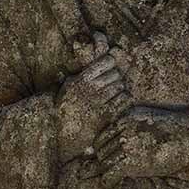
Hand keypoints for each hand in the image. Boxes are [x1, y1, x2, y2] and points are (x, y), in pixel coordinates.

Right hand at [56, 32, 131, 161]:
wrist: (66, 132)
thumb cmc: (66, 106)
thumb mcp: (67, 86)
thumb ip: (79, 73)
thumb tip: (88, 57)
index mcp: (81, 80)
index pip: (104, 62)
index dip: (110, 60)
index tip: (109, 63)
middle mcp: (90, 90)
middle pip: (114, 74)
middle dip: (115, 75)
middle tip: (112, 78)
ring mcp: (99, 102)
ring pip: (120, 86)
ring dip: (119, 86)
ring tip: (114, 89)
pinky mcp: (106, 114)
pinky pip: (123, 100)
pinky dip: (123, 98)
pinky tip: (118, 99)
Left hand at [92, 107, 188, 188]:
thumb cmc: (176, 132)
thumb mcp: (150, 122)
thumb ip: (133, 128)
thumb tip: (122, 141)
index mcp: (126, 118)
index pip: (103, 134)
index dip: (102, 147)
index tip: (104, 156)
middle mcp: (122, 129)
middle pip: (101, 148)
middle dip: (103, 158)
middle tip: (102, 170)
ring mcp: (125, 145)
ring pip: (104, 161)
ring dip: (106, 170)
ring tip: (104, 179)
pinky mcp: (130, 161)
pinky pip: (109, 174)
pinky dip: (106, 181)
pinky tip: (106, 185)